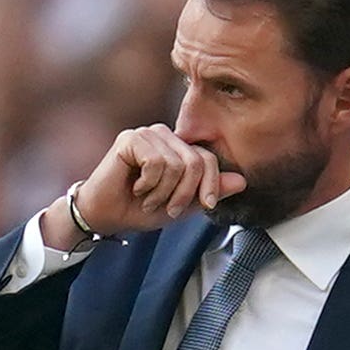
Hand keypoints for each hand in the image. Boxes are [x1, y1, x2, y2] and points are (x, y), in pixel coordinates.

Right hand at [42, 124, 247, 246]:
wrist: (107, 216)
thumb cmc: (141, 208)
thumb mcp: (183, 204)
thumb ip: (210, 192)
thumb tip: (242, 181)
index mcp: (179, 148)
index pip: (209, 159)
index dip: (212, 185)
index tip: (207, 206)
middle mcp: (166, 136)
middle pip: (196, 161)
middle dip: (185, 193)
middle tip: (168, 207)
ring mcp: (148, 134)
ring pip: (177, 164)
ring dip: (163, 192)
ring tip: (148, 197)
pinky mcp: (131, 138)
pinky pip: (157, 162)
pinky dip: (149, 183)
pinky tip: (136, 187)